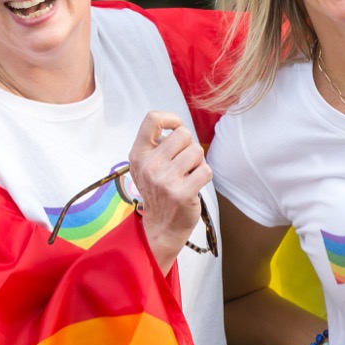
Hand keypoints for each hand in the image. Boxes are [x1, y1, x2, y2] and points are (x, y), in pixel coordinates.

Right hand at [128, 111, 211, 272]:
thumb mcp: (145, 165)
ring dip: (198, 162)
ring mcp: (164, 180)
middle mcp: (149, 165)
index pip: (152, 118)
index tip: (176, 129)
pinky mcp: (182, 193)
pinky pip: (206, 170)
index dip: (171, 119)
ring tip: (188, 175)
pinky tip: (194, 185)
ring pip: (197, 151)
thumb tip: (178, 125)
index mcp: (138, 154)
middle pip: (183, 134)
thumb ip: (157, 144)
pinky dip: (204, 175)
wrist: (161, 226)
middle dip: (189, 145)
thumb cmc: (158, 189)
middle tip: (184, 162)